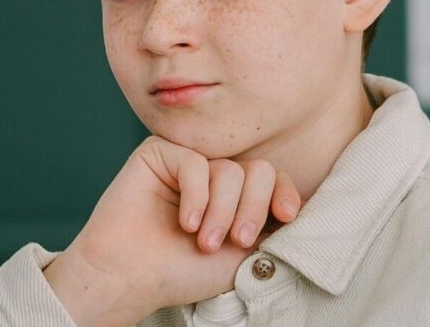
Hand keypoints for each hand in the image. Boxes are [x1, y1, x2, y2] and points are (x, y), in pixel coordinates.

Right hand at [43, 136, 300, 326]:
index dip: (284, 194)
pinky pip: (195, 162)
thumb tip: (300, 204)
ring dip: (222, 211)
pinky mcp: (158, 153)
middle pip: (258, 171)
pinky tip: (185, 222)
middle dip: (253, 208)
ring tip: (203, 240)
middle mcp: (213, 176)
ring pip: (230, 169)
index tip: (286, 217)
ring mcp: (187, 163)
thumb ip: (268, 226)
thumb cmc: (181, 272)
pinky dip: (197, 196)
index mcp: (234, 198)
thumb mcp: (241, 254)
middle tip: (237, 240)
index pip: (272, 180)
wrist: (130, 276)